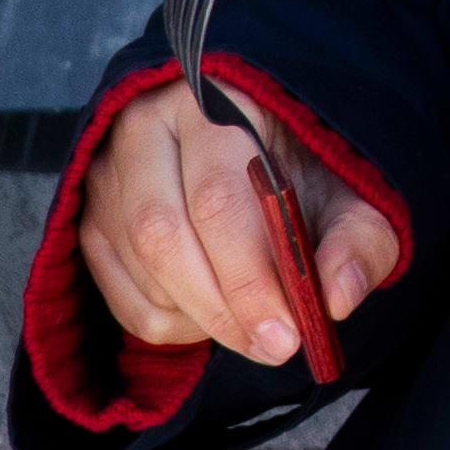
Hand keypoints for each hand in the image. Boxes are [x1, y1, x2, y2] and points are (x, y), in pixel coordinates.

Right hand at [76, 79, 400, 370]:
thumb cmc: (301, 171)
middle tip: (274, 346)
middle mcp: (144, 129)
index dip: (249, 276)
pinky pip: (125, 302)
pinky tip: (213, 306)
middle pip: (162, 237)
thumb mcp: (350, 194)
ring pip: (144, 275)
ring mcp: (107, 176)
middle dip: (223, 308)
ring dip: (205, 318)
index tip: (287, 333)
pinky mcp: (90, 222)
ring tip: (255, 316)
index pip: (215, 198)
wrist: (252, 153)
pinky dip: (175, 326)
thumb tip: (337, 296)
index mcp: (213, 103)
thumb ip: (359, 240)